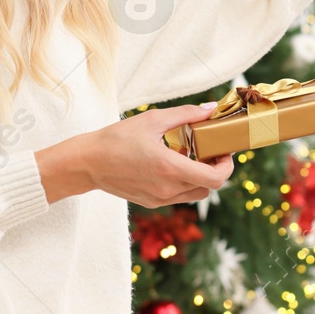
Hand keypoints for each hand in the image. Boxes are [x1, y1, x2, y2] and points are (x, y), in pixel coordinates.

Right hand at [35, 104, 233, 206]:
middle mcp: (167, 189)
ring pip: (196, 194)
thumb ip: (185, 115)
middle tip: (210, 150)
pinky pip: (180, 196)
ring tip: (191, 157)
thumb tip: (210, 110)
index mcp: (170, 169)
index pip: (215, 179)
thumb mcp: (152, 120)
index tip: (223, 150)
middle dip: (215, 169)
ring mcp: (160, 199)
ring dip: (201, 177)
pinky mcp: (152, 202)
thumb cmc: (116, 139)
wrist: (87, 163)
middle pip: (209, 187)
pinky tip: (174, 164)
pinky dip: (185, 183)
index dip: (227, 166)